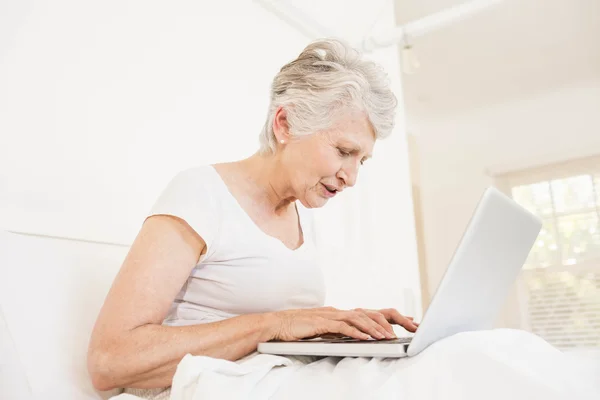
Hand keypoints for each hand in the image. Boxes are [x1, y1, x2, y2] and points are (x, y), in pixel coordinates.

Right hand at [266, 307, 417, 341]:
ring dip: (376, 329)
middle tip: (409, 328)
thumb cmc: (299, 329)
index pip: (371, 312)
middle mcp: (339, 311)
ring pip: (360, 319)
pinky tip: (367, 338)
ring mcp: (331, 316)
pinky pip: (344, 327)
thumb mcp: (324, 330)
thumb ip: (340, 331)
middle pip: (372, 313)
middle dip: (392, 321)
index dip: (391, 317)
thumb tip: (357, 338)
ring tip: (389, 337)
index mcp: (341, 313)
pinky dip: (357, 332)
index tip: (409, 321)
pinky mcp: (322, 323)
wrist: (277, 324)